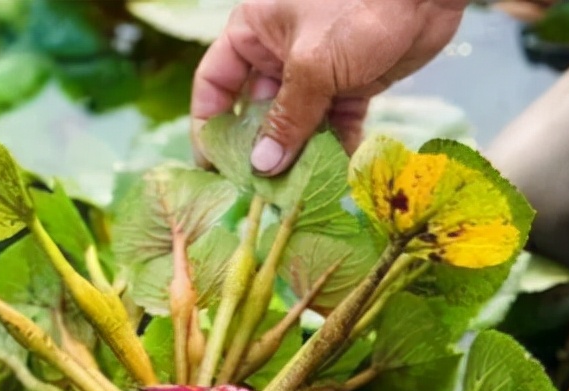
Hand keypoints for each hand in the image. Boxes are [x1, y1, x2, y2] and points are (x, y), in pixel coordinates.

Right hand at [191, 0, 469, 175]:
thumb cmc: (359, 5)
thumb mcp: (313, 64)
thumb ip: (287, 119)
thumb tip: (262, 167)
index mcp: (254, 33)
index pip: (216, 83)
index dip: (210, 125)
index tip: (212, 166)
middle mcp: (280, 53)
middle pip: (258, 111)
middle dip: (259, 150)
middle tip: (257, 192)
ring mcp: (317, 71)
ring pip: (298, 124)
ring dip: (297, 156)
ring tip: (295, 194)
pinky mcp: (353, 85)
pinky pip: (335, 125)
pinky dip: (335, 149)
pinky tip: (335, 177)